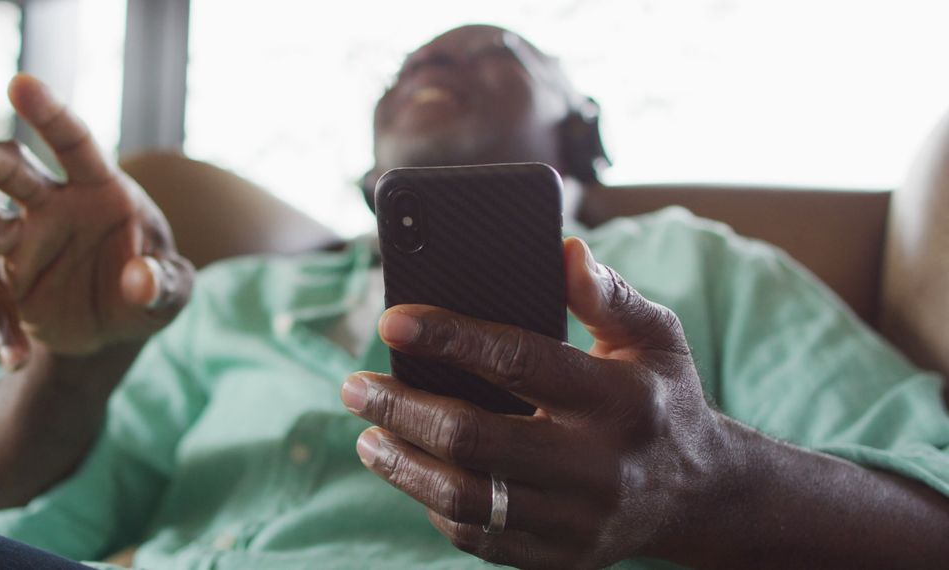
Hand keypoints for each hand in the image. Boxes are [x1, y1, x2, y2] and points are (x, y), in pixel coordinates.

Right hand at [0, 74, 193, 368]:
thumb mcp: (173, 290)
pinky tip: (16, 359)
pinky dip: (1, 331)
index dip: (49, 113)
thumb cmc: (152, 286)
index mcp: (100, 188)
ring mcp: (23, 243)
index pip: (75, 143)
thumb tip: (139, 282)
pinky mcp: (7, 285)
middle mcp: (53, 206)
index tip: (19, 83)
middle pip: (9, 170)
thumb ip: (164, 282)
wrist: (120, 328)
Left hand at [342, 237, 727, 567]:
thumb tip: (564, 250)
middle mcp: (599, 465)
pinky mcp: (561, 556)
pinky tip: (413, 472)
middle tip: (355, 385)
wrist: (701, 494)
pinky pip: (480, 539)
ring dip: (402, 465)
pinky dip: (433, 506)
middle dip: (401, 408)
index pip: (520, 360)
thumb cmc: (664, 398)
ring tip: (367, 435)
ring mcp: (578, 520)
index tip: (393, 321)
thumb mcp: (656, 337)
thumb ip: (609, 296)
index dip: (449, 339)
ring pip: (467, 499)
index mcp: (620, 399)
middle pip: (476, 438)